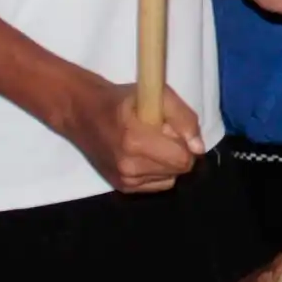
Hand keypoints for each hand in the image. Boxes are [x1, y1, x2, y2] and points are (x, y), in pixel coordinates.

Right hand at [54, 72, 201, 193]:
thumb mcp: (156, 94)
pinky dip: (158, 171)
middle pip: (178, 170)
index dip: (185, 142)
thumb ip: (183, 118)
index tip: (173, 128)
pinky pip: (157, 185)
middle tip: (161, 134)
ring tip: (151, 143)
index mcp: (135, 141)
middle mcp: (128, 167)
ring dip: (168, 162)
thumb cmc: (122, 100)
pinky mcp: (121, 187)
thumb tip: (198, 148)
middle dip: (178, 151)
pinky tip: (145, 155)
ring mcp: (123, 180)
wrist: (83, 113)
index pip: (182, 158)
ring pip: (170, 179)